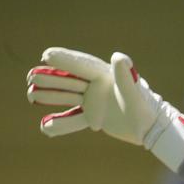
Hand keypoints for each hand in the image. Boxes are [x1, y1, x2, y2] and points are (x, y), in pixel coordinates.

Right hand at [26, 47, 183, 169]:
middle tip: (31, 77)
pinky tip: (45, 126)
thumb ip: (125, 76)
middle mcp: (96, 86)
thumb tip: (118, 57)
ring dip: (50, 97)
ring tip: (30, 95)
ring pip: (67, 97)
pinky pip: (74, 119)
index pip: (81, 65)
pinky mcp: (94, 117)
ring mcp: (94, 101)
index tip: (46, 56)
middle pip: (69, 80)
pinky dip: (61, 123)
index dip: (64, 60)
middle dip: (50, 79)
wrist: (153, 128)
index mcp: (105, 75)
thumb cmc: (146, 108)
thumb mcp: (135, 93)